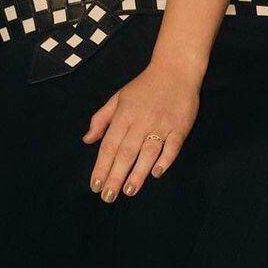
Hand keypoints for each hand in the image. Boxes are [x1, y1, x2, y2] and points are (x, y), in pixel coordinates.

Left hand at [82, 60, 202, 202]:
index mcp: (124, 114)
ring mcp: (162, 124)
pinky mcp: (181, 126)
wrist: (175, 70)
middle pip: (126, 152)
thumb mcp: (118, 98)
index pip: (109, 145)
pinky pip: (172, 146)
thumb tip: (87, 140)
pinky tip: (156, 174)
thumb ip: (101, 119)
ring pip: (148, 152)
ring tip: (128, 191)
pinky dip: (165, 160)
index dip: (101, 166)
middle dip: (115, 176)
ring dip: (137, 173)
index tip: (95, 186)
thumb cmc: (144, 86)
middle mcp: (141, 120)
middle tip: (108, 197)